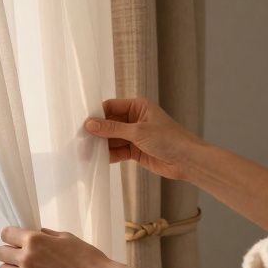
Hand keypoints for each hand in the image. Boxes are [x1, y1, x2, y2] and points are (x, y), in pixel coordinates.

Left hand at [0, 226, 116, 267]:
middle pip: (0, 253)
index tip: (16, 240)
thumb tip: (36, 233)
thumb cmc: (87, 258)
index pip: (6, 234)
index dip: (10, 236)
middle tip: (20, 256)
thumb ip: (47, 235)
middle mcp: (26, 258)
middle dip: (8, 253)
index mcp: (34, 240)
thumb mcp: (67, 237)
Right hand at [85, 96, 204, 180]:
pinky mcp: (135, 150)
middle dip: (96, 132)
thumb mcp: (138, 132)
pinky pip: (117, 150)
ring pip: (111, 138)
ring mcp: (134, 135)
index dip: (96, 115)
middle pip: (109, 123)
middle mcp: (134, 119)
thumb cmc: (169, 139)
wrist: (187, 160)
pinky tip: (97, 159)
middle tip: (80, 140)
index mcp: (137, 106)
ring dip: (100, 145)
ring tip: (85, 152)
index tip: (82, 124)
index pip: (110, 107)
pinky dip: (108, 155)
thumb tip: (90, 124)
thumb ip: (112, 129)